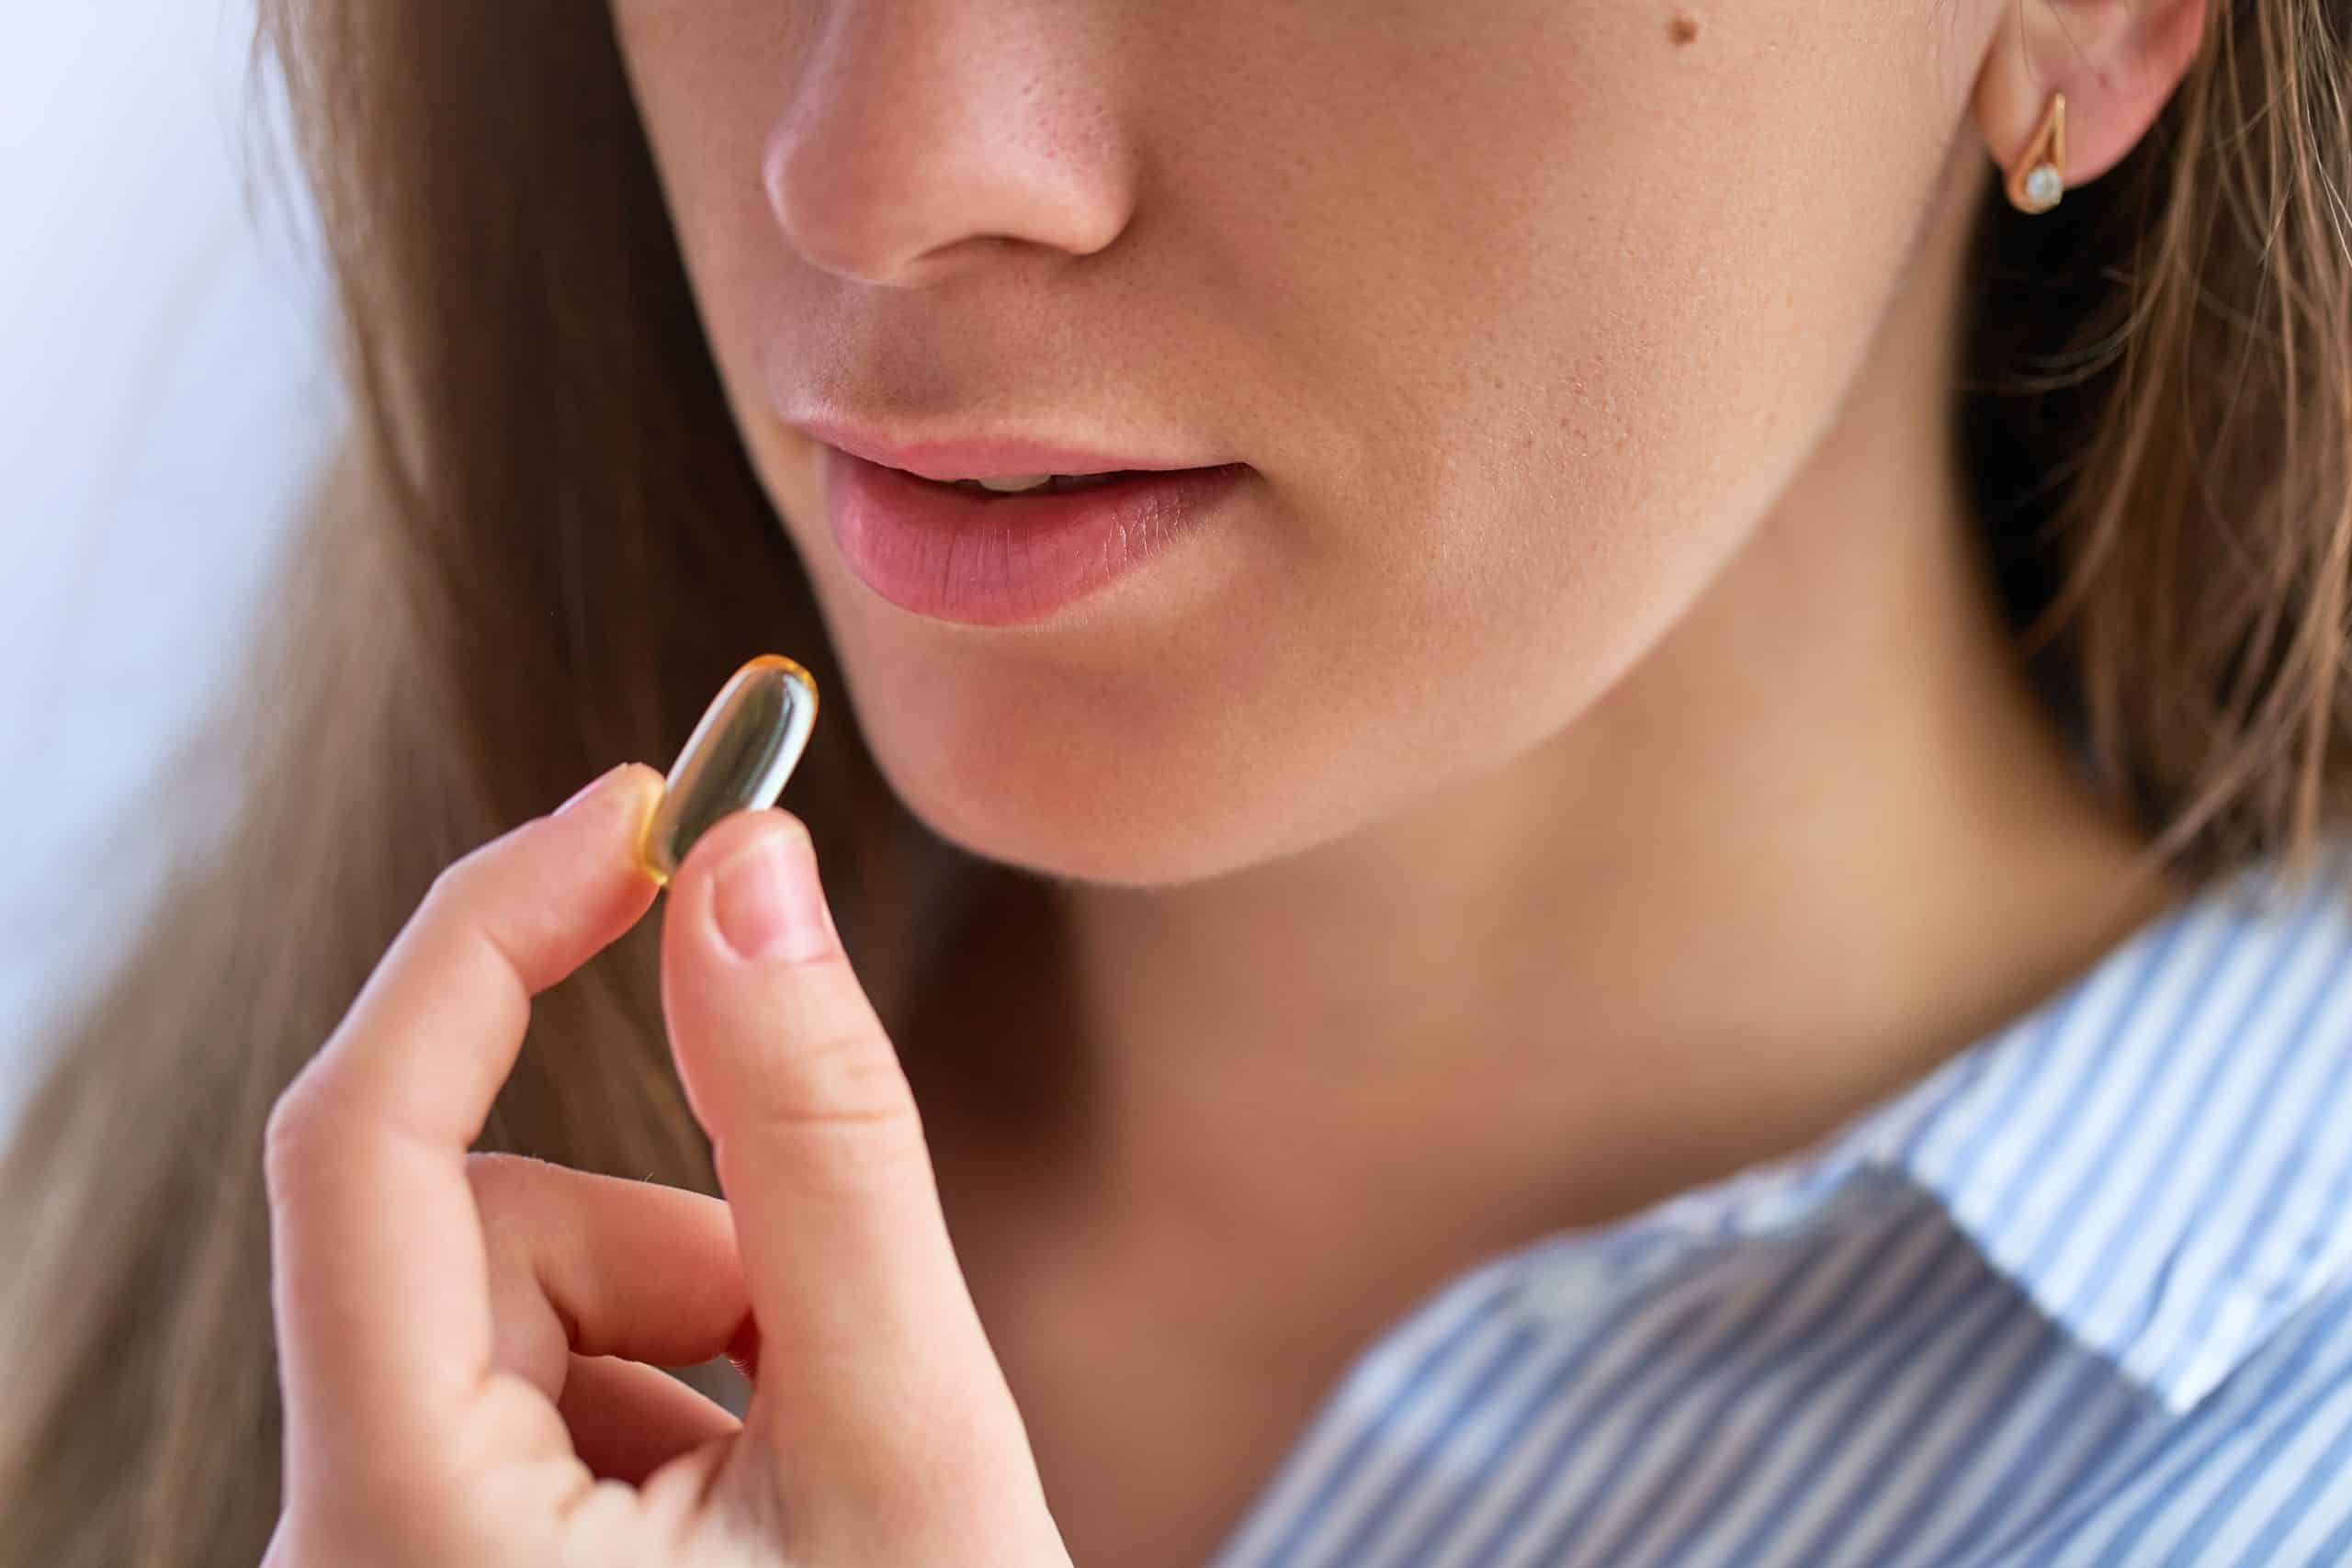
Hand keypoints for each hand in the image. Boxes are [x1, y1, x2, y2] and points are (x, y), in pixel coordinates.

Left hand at [259, 762, 1070, 1565]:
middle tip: (824, 1356)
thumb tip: (748, 872)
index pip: (362, 1141)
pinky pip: (525, 1377)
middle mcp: (340, 1551)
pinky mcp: (433, 1565)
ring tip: (808, 1469)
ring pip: (516, 1296)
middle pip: (479, 1226)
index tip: (646, 813)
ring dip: (689, 1317)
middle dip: (677, 1238)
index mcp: (402, 1530)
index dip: (494, 935)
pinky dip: (666, 1385)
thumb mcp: (908, 1437)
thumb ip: (823, 1147)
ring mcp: (380, 1565)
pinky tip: (757, 1517)